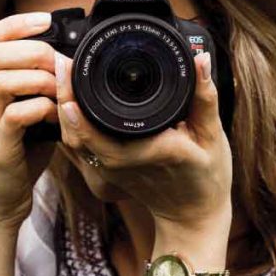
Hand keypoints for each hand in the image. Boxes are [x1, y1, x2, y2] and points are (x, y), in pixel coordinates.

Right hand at [0, 12, 59, 229]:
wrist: (0, 201)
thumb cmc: (21, 153)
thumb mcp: (31, 112)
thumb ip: (43, 87)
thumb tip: (72, 61)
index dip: (13, 23)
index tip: (45, 19)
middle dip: (33, 50)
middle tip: (59, 64)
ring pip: (3, 80)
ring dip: (40, 80)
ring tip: (60, 91)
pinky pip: (16, 115)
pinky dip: (42, 109)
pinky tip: (56, 117)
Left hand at [55, 51, 232, 230]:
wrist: (193, 216)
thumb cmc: (207, 177)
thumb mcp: (212, 136)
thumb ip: (205, 97)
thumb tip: (200, 59)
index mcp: (145, 151)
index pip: (97, 129)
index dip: (76, 101)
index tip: (69, 68)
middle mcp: (120, 163)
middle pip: (75, 130)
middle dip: (63, 94)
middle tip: (62, 62)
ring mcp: (110, 170)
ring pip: (73, 139)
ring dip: (63, 106)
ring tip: (64, 73)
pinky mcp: (106, 171)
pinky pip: (80, 146)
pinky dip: (72, 122)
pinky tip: (72, 98)